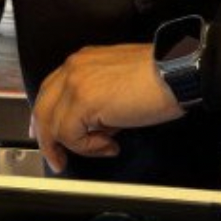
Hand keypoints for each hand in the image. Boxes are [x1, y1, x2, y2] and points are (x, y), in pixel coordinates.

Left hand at [30, 41, 185, 170]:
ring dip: (78, 145)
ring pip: (53, 125)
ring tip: (103, 147)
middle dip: (47, 139)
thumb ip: (100, 101)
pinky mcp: (83, 101)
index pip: (51, 91)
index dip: (47, 119)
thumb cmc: (160, 77)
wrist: (177, 72)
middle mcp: (74, 68)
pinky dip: (89, 147)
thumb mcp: (120, 84)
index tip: (50, 137)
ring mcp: (76, 83)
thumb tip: (96, 127)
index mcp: (82, 61)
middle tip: (57, 158)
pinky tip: (110, 143)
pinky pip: (70, 134)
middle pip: (43, 108)